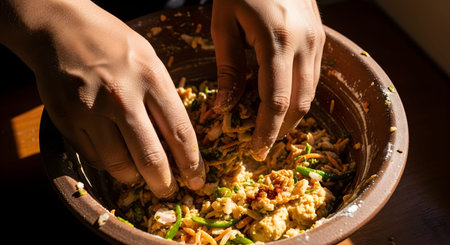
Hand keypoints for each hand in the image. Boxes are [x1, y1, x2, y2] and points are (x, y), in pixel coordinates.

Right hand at [1, 0, 204, 197]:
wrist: (59, 28)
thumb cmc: (112, 44)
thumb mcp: (149, 60)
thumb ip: (164, 98)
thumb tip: (179, 142)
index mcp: (150, 77)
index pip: (179, 132)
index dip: (191, 163)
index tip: (197, 179)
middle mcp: (121, 96)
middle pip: (150, 157)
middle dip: (164, 183)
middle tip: (169, 191)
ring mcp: (90, 109)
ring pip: (119, 164)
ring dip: (133, 177)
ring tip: (138, 175)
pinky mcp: (65, 120)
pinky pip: (94, 156)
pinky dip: (108, 162)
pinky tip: (114, 154)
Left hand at [211, 0, 324, 160]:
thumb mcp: (224, 24)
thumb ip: (228, 67)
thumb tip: (224, 107)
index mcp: (276, 41)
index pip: (275, 101)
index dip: (267, 131)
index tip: (257, 151)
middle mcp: (304, 45)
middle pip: (299, 103)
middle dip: (282, 130)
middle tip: (263, 146)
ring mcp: (317, 41)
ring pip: (311, 94)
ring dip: (292, 117)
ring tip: (272, 129)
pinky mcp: (321, 38)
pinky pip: (313, 78)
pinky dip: (299, 97)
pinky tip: (282, 103)